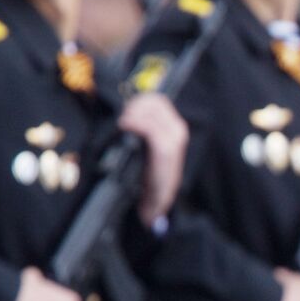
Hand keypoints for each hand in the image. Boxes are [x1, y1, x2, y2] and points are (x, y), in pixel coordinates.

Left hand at [120, 93, 188, 227]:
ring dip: (133, 113)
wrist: (156, 200)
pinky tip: (125, 127)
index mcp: (173, 127)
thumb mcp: (146, 147)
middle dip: (134, 105)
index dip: (138, 101)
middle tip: (122, 119)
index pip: (157, 100)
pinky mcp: (167, 149)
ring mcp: (174, 139)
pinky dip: (135, 123)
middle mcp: (177, 129)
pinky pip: (149, 126)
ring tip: (123, 124)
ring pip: (152, 110)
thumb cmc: (147, 173)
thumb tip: (123, 111)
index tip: (124, 111)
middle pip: (154, 101)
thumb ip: (141, 129)